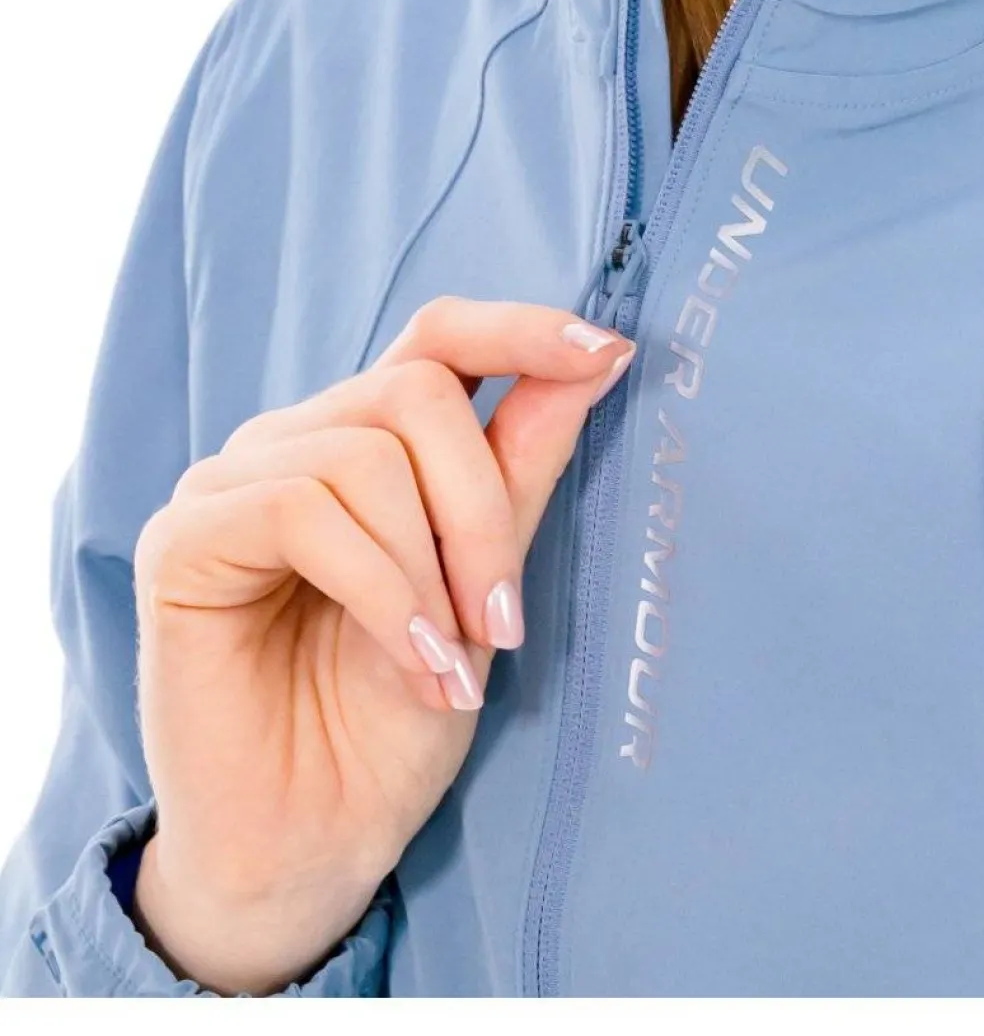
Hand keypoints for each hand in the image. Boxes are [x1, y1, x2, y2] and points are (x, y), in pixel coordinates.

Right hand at [126, 295, 634, 993]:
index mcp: (366, 437)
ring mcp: (230, 481)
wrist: (314, 843)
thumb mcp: (484, 585)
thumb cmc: (394, 718)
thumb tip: (596, 355)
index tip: (610, 353)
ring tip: (453, 661)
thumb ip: (520, 467)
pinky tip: (412, 662)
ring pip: (364, 453)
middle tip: (505, 620)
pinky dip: (380, 590)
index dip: (520, 329)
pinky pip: (299, 510)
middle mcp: (294, 439)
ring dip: (431, 567)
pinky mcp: (184, 539)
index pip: (437, 334)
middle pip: (414, 390)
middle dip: (481, 503)